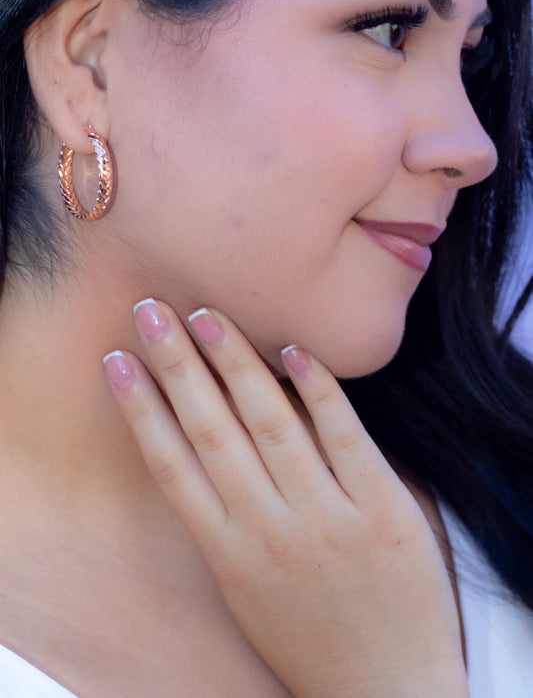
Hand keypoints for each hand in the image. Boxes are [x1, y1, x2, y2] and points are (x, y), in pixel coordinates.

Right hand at [104, 301, 468, 697]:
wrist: (389, 692)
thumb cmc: (309, 637)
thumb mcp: (246, 589)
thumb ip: (226, 521)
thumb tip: (207, 440)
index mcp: (228, 553)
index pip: (171, 465)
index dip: (140, 408)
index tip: (117, 360)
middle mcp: (269, 531)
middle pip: (212, 429)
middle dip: (177, 365)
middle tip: (151, 310)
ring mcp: (327, 519)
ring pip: (270, 422)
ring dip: (235, 362)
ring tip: (207, 315)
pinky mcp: (382, 511)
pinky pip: (344, 437)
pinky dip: (318, 390)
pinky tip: (293, 351)